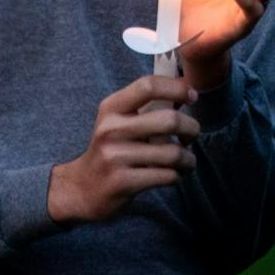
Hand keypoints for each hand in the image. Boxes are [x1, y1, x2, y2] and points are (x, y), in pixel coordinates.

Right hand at [48, 76, 200, 223]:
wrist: (82, 188)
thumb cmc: (110, 149)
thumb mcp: (119, 121)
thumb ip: (148, 106)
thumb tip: (186, 89)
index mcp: (111, 108)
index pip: (148, 86)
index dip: (177, 88)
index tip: (192, 96)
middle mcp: (111, 129)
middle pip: (169, 120)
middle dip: (191, 128)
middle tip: (192, 135)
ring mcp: (116, 157)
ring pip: (173, 153)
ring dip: (188, 158)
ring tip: (185, 160)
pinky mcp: (123, 182)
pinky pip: (167, 176)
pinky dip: (177, 175)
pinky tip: (173, 174)